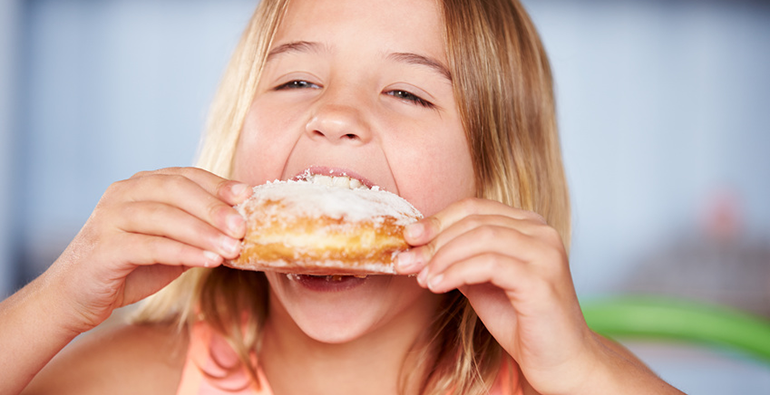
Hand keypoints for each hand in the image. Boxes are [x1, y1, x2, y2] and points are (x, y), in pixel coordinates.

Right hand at [45, 167, 250, 333]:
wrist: (76, 297)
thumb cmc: (129, 267)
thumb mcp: (170, 244)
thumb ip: (198, 232)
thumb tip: (242, 228)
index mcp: (140, 186)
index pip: (185, 175)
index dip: (218, 184)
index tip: (248, 195)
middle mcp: (122, 194)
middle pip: (175, 189)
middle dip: (214, 207)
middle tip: (243, 226)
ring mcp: (109, 218)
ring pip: (164, 216)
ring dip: (203, 232)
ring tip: (232, 248)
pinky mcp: (103, 247)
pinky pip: (150, 245)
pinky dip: (184, 252)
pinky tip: (209, 261)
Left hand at [396, 198, 599, 393]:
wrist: (559, 360)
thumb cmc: (521, 321)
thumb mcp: (481, 281)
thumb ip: (459, 258)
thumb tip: (418, 245)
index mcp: (528, 225)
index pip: (474, 208)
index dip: (437, 219)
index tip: (408, 236)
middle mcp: (541, 232)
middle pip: (475, 220)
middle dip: (433, 241)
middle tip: (406, 262)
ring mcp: (545, 253)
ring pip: (481, 237)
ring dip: (443, 256)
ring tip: (422, 277)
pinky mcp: (542, 279)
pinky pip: (490, 264)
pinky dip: (458, 272)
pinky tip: (438, 285)